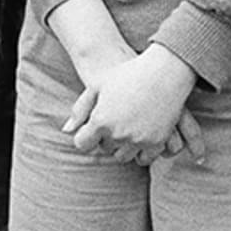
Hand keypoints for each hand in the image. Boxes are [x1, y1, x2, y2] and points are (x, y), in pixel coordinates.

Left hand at [63, 44, 199, 164]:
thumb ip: (80, 109)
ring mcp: (138, 140)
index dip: (85, 136)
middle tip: (114, 119)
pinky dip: (141, 151)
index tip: (92, 127)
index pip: (82, 144)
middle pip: (104, 149)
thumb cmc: (127, 74)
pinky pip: (144, 159)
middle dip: (105, 138)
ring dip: (122, 146)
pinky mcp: (157, 143)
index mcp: (100, 120)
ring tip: (127, 126)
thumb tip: (66, 131)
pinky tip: (140, 135)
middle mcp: (118, 134)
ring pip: (123, 156)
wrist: (164, 72)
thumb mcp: (97, 86)